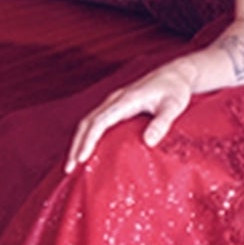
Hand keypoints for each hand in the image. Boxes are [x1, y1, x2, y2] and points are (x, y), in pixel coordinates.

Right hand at [64, 63, 196, 170]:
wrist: (174, 75)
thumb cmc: (175, 91)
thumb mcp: (173, 107)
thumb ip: (162, 123)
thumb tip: (148, 142)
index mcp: (125, 100)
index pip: (99, 121)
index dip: (88, 141)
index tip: (80, 159)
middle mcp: (114, 100)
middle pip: (86, 123)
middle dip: (76, 145)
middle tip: (68, 169)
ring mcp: (113, 103)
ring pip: (88, 123)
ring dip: (78, 142)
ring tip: (72, 165)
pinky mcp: (115, 107)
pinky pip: (95, 122)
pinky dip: (86, 137)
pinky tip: (86, 151)